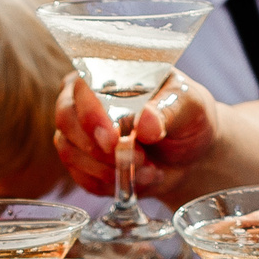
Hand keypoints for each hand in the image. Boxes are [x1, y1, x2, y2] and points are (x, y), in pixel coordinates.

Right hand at [52, 72, 217, 202]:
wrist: (192, 155)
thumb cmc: (189, 118)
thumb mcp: (191, 105)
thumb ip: (168, 110)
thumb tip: (146, 123)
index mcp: (108, 73)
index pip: (82, 88)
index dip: (92, 115)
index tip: (114, 139)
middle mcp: (85, 99)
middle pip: (66, 120)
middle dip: (99, 148)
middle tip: (136, 158)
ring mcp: (79, 132)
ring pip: (70, 152)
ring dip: (109, 169)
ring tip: (147, 169)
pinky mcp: (82, 163)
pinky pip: (82, 178)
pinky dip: (111, 184)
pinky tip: (139, 179)